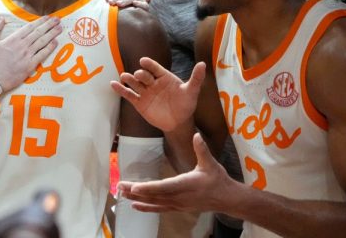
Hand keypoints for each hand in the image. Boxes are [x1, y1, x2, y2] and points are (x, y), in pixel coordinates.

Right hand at [0, 16, 61, 91]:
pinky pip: (43, 55)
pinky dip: (50, 48)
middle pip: (39, 32)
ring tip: (59, 28)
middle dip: (49, 25)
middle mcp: (22, 45)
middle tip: (57, 20)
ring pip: (42, 42)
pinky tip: (55, 42)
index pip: (30, 27)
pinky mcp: (30, 65)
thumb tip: (2, 19)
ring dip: (52, 34)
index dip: (39, 21)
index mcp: (13, 39)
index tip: (47, 17)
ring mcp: (27, 55)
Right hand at [110, 58, 205, 130]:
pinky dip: (121, 90)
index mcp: (164, 76)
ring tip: (124, 77)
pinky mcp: (139, 102)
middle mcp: (152, 82)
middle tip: (139, 76)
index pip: (155, 68)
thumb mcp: (192, 91)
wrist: (178, 122)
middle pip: (143, 75)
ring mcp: (145, 92)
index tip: (143, 61)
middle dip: (140, 74)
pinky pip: (129, 95)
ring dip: (128, 79)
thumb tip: (203, 64)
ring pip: (134, 83)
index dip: (149, 64)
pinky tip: (113, 84)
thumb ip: (196, 78)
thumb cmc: (186, 104)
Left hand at [117, 133, 231, 212]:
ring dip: (137, 199)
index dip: (149, 187)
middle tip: (119, 186)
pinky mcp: (177, 208)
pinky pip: (158, 208)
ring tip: (121, 194)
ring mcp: (177, 204)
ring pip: (154, 202)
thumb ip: (202, 149)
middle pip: (154, 195)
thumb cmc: (218, 179)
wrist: (226, 199)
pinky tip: (134, 206)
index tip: (134, 187)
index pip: (164, 186)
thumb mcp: (211, 163)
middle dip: (135, 191)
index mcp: (186, 184)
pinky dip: (146, 207)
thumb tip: (196, 135)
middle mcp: (179, 197)